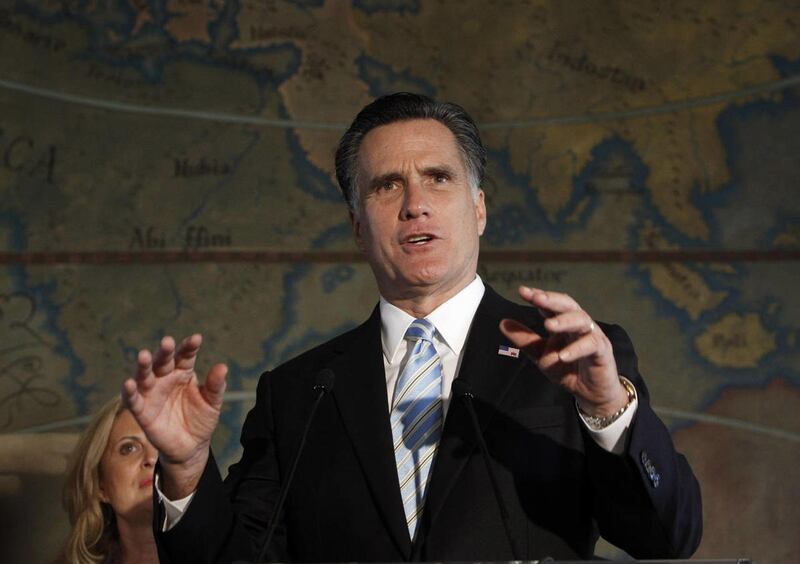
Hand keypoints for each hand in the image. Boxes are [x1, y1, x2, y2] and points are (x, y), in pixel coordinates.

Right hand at [121, 334, 226, 496]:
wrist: (192, 447)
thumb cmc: (201, 420)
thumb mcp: (212, 403)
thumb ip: (216, 386)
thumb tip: (223, 367)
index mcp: (183, 373)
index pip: (185, 356)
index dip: (189, 347)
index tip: (196, 339)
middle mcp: (165, 379)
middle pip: (163, 362)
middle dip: (164, 352)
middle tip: (167, 341)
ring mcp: (152, 394)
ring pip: (145, 377)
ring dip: (143, 366)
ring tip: (143, 355)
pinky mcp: (142, 412)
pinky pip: (133, 401)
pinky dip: (129, 392)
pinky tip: (129, 383)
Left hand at [499, 286, 626, 417]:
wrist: (590, 393)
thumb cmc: (567, 369)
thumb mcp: (541, 355)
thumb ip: (525, 339)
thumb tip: (502, 322)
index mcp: (564, 323)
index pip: (551, 305)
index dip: (538, 296)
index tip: (523, 291)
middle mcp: (579, 325)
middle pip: (568, 305)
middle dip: (552, 300)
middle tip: (537, 298)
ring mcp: (593, 335)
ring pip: (581, 320)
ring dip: (564, 321)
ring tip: (548, 326)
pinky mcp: (603, 352)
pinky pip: (591, 345)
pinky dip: (577, 348)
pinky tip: (562, 355)